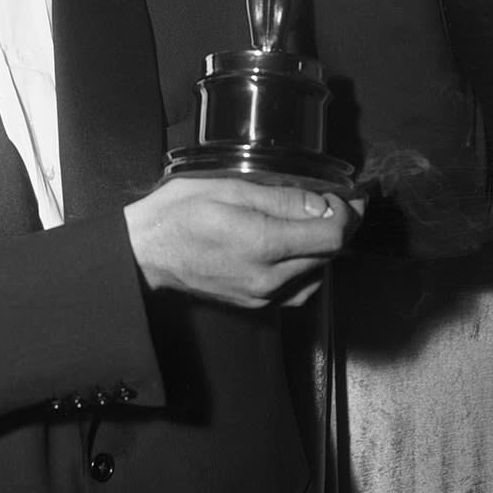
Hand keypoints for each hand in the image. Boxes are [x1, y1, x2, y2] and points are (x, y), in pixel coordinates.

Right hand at [124, 177, 364, 308]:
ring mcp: (263, 296)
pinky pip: (298, 289)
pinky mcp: (255, 304)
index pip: (332, 236)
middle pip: (330, 255)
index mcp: (263, 244)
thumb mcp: (229, 188)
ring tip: (323, 220)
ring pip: (318, 274)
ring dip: (328, 247)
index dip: (348, 212)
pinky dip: (309, 266)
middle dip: (343, 226)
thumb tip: (323, 205)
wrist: (144, 252)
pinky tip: (299, 246)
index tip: (345, 192)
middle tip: (344, 200)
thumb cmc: (179, 211)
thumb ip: (280, 199)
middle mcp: (269, 278)